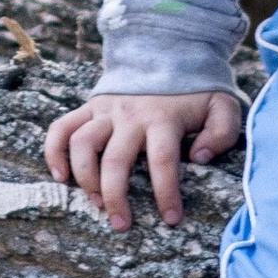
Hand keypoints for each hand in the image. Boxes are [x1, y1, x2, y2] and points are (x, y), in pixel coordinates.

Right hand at [45, 88, 243, 233]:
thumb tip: (201, 157)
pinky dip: (54, 152)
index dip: (166, 193)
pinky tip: (61, 177)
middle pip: (115, 160)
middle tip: (121, 225)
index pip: (163, 160)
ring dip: (85, 178)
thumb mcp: (222, 106)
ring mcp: (106, 111)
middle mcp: (131, 115)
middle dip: (116, 197)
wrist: (169, 52)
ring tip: (96, 204)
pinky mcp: (90, 107)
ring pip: (83, 144)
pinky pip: (62, 128)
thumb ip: (223, 131)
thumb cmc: (196, 91)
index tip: (171, 219)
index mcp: (164, 118)